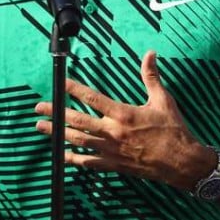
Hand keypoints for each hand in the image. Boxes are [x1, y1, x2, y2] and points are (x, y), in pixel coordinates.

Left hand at [35, 51, 213, 189]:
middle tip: (39, 108)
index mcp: (124, 114)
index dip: (74, 89)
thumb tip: (150, 54)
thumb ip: (151, 77)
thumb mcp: (163, 100)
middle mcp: (113, 132)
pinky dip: (72, 158)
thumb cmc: (173, 130)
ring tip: (41, 128)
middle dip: (56, 113)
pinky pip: (88, 162)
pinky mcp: (113, 164)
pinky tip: (60, 154)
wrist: (180, 162)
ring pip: (77, 140)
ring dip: (57, 133)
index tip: (61, 83)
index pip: (93, 98)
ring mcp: (111, 150)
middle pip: (77, 121)